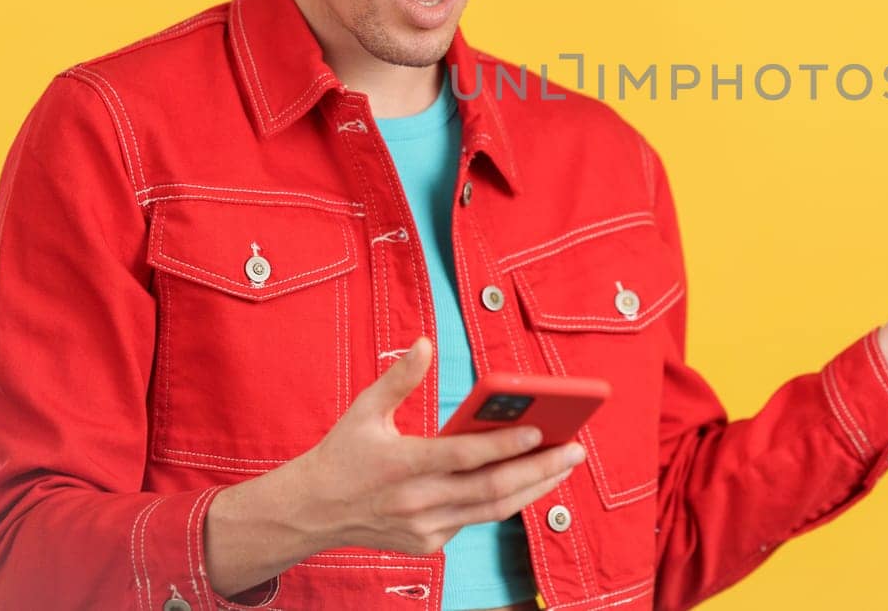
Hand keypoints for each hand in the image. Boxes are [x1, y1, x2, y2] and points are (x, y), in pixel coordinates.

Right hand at [295, 337, 583, 552]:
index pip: (464, 455)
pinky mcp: (428, 543)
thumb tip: (425, 343)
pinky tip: (529, 481)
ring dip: (533, 488)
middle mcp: (416, 501)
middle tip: (575, 449)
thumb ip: (399, 378)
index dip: (506, 445)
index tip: (542, 429)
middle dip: (540, 469)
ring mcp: (424, 527)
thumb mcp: (364, 409)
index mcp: (402, 464)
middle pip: (491, 488)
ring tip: (564, 466)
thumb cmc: (342, 454)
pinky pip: (475, 520)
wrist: (311, 512)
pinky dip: (504, 501)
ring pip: (492, 510)